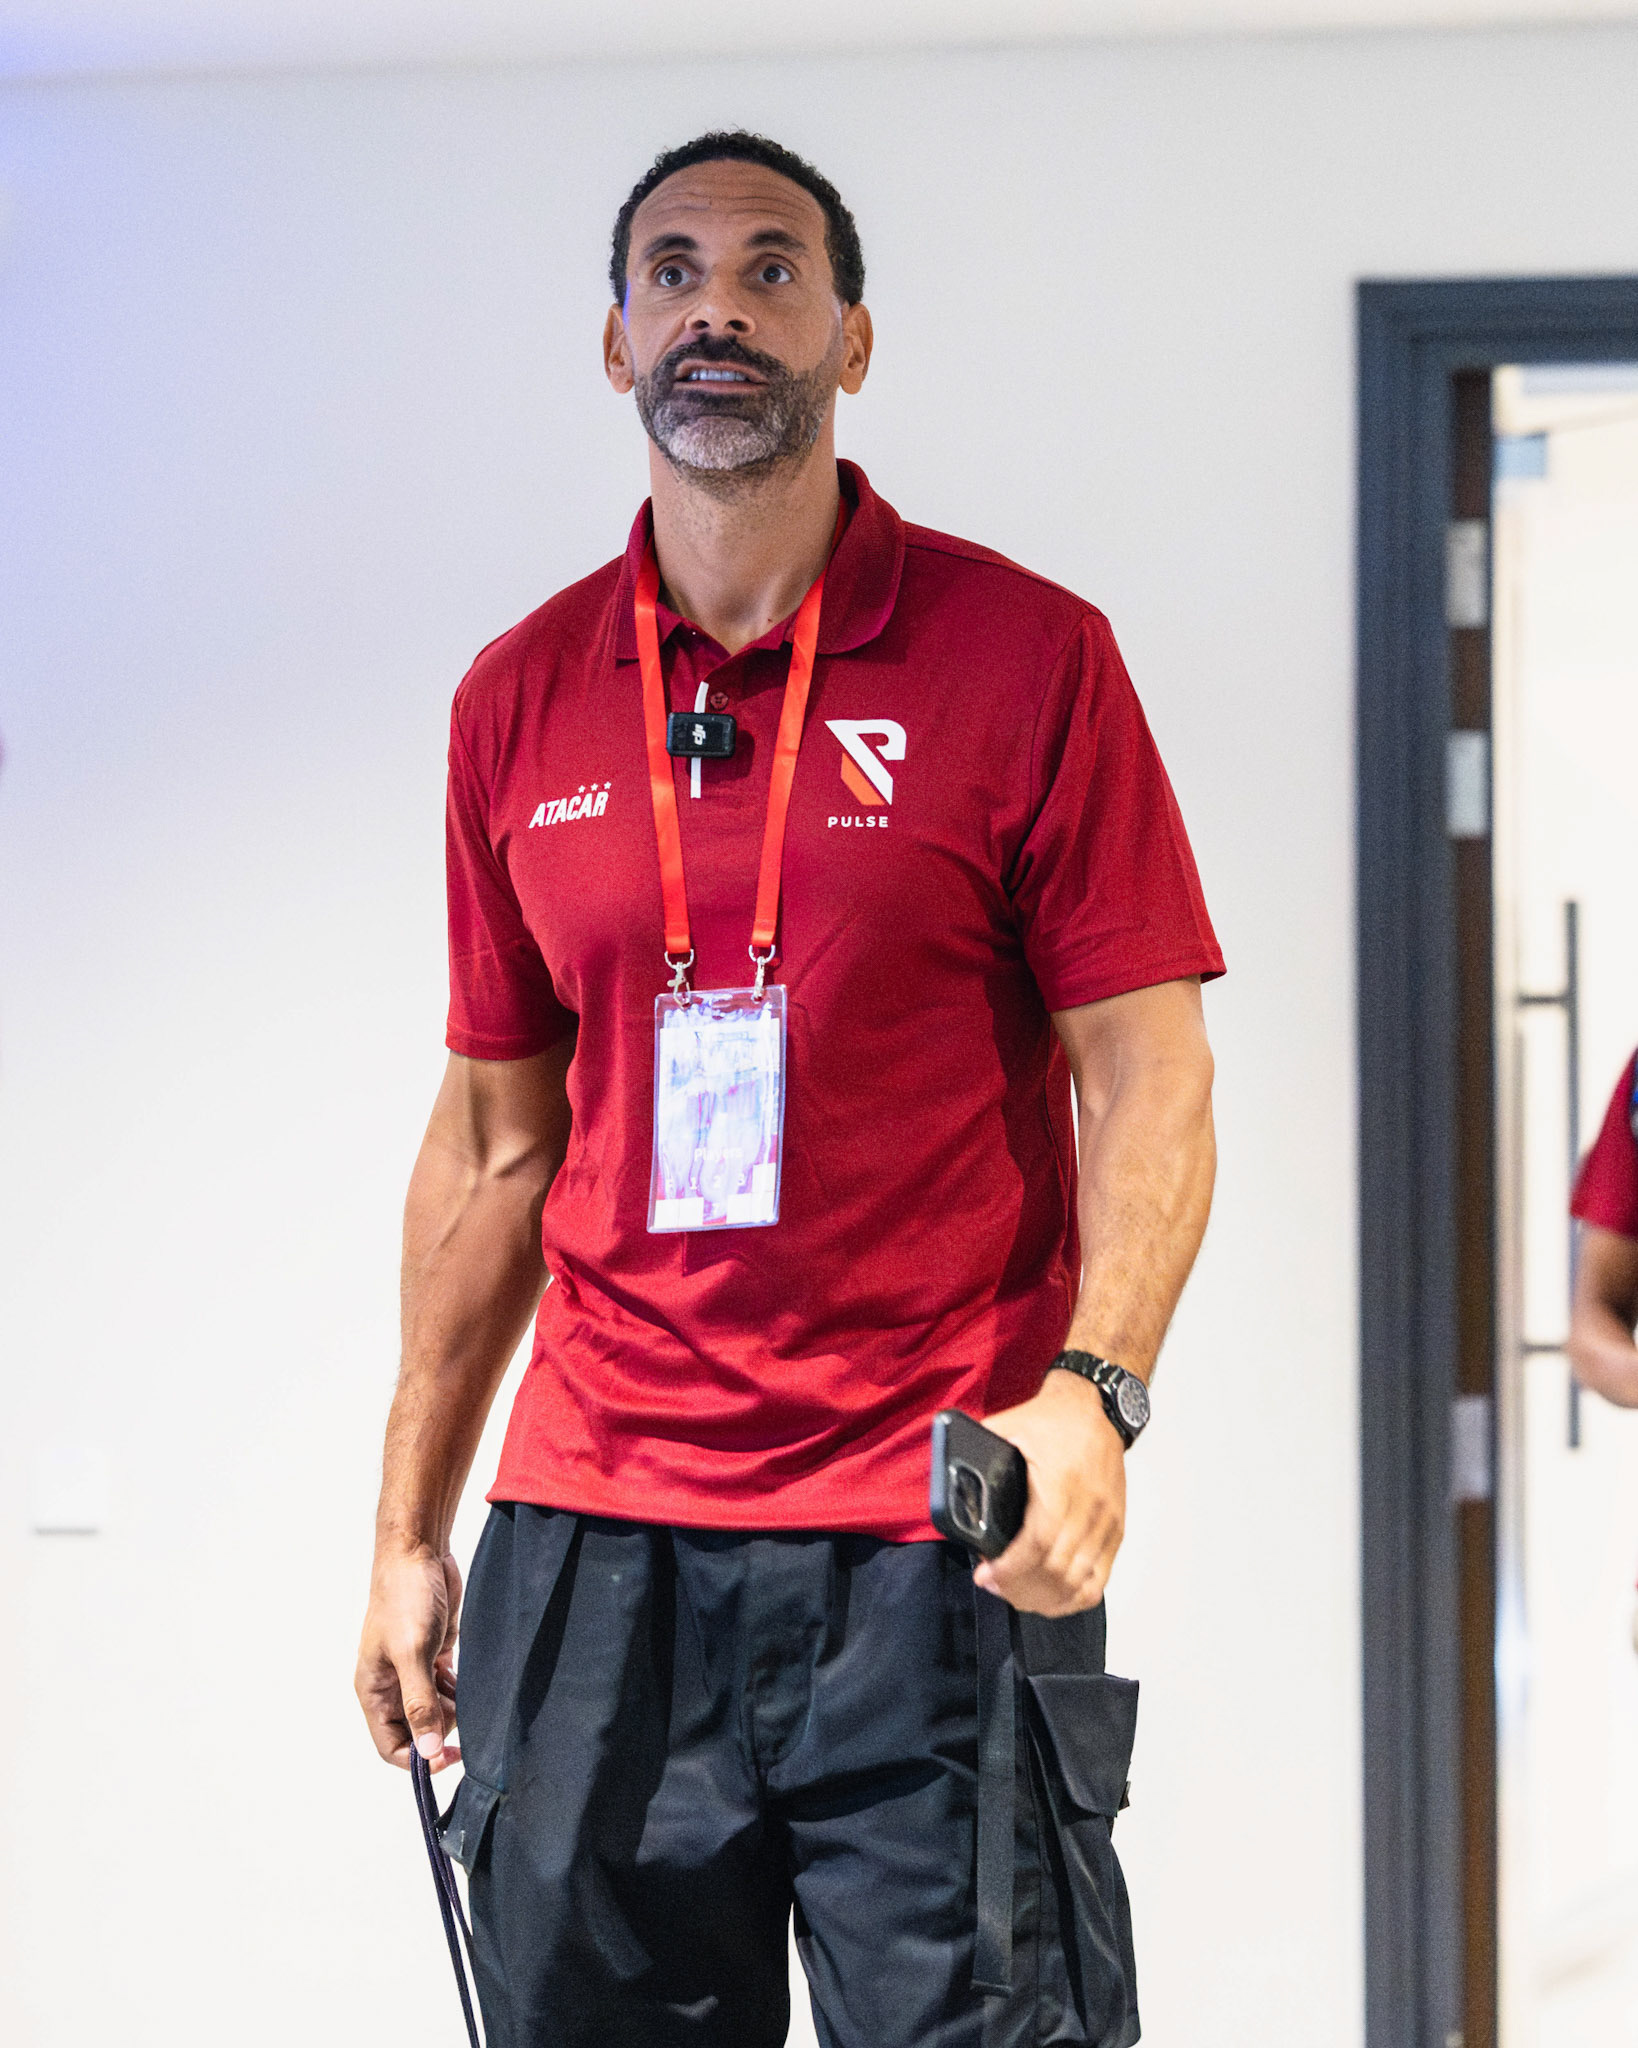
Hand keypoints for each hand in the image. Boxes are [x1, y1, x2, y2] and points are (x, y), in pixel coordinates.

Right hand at [355, 1544, 462, 1770]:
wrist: (419, 1552)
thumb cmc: (405, 1598)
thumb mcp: (412, 1653)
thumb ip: (420, 1704)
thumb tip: (428, 1753)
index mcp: (374, 1691)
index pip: (391, 1747)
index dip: (419, 1760)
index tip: (451, 1756)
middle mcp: (391, 1686)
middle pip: (417, 1732)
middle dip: (441, 1730)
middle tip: (465, 1711)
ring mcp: (413, 1670)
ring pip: (436, 1711)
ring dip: (455, 1710)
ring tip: (469, 1692)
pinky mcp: (434, 1654)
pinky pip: (448, 1689)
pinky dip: (461, 1691)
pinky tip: (472, 1680)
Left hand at [973, 1369, 1126, 1615]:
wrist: (1097, 1408)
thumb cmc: (1052, 1419)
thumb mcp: (1009, 1424)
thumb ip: (980, 1448)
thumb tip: (950, 1473)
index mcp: (1059, 1485)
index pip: (1037, 1544)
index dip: (1009, 1569)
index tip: (985, 1576)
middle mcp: (1089, 1508)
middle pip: (1057, 1571)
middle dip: (1020, 1588)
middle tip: (994, 1586)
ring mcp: (1106, 1523)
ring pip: (1079, 1582)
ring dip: (1044, 1598)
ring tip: (1016, 1595)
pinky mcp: (1116, 1530)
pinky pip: (1100, 1579)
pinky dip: (1074, 1597)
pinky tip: (1051, 1599)